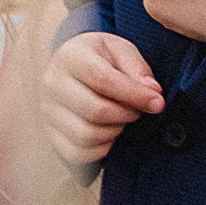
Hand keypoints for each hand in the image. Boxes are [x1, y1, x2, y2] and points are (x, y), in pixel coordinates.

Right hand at [44, 28, 165, 168]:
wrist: (74, 68)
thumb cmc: (101, 58)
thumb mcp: (121, 51)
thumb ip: (138, 69)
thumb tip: (152, 91)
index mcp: (71, 56)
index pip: (103, 79)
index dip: (135, 94)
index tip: (157, 102)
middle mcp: (52, 83)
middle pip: (95, 110)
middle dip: (127, 114)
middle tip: (137, 110)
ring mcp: (47, 111)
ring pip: (87, 135)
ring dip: (114, 131)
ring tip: (121, 119)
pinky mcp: (49, 133)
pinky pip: (77, 153)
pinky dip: (100, 149)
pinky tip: (108, 133)